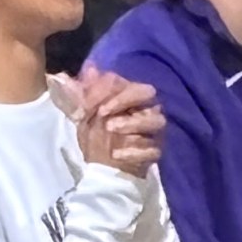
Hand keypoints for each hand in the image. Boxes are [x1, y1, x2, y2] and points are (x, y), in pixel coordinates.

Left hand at [64, 63, 164, 178]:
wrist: (103, 172)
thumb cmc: (96, 139)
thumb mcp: (84, 116)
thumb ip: (86, 94)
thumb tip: (92, 69)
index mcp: (130, 100)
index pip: (128, 82)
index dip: (111, 89)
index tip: (90, 102)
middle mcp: (146, 111)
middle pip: (148, 93)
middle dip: (125, 99)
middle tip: (102, 112)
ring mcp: (154, 132)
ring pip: (157, 120)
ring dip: (132, 122)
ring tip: (110, 128)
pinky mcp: (156, 152)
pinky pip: (153, 149)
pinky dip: (134, 151)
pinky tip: (116, 154)